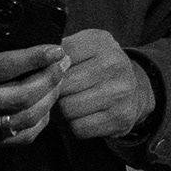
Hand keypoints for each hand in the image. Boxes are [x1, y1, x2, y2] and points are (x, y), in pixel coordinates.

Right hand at [0, 0, 62, 154]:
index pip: (5, 66)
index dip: (35, 57)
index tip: (55, 47)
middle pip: (23, 95)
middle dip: (51, 78)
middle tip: (63, 62)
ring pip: (25, 120)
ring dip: (48, 101)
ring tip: (58, 83)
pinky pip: (16, 139)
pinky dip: (36, 125)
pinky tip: (42, 109)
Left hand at [55, 28, 158, 145]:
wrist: (137, 90)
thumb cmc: (99, 67)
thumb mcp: (84, 47)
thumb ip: (60, 50)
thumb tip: (33, 59)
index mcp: (100, 42)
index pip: (58, 57)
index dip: (45, 70)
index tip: (45, 74)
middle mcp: (114, 64)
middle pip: (61, 86)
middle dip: (51, 94)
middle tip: (51, 96)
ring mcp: (119, 92)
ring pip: (67, 109)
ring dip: (59, 113)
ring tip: (63, 107)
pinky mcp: (120, 117)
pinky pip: (79, 128)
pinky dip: (72, 127)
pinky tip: (77, 118)